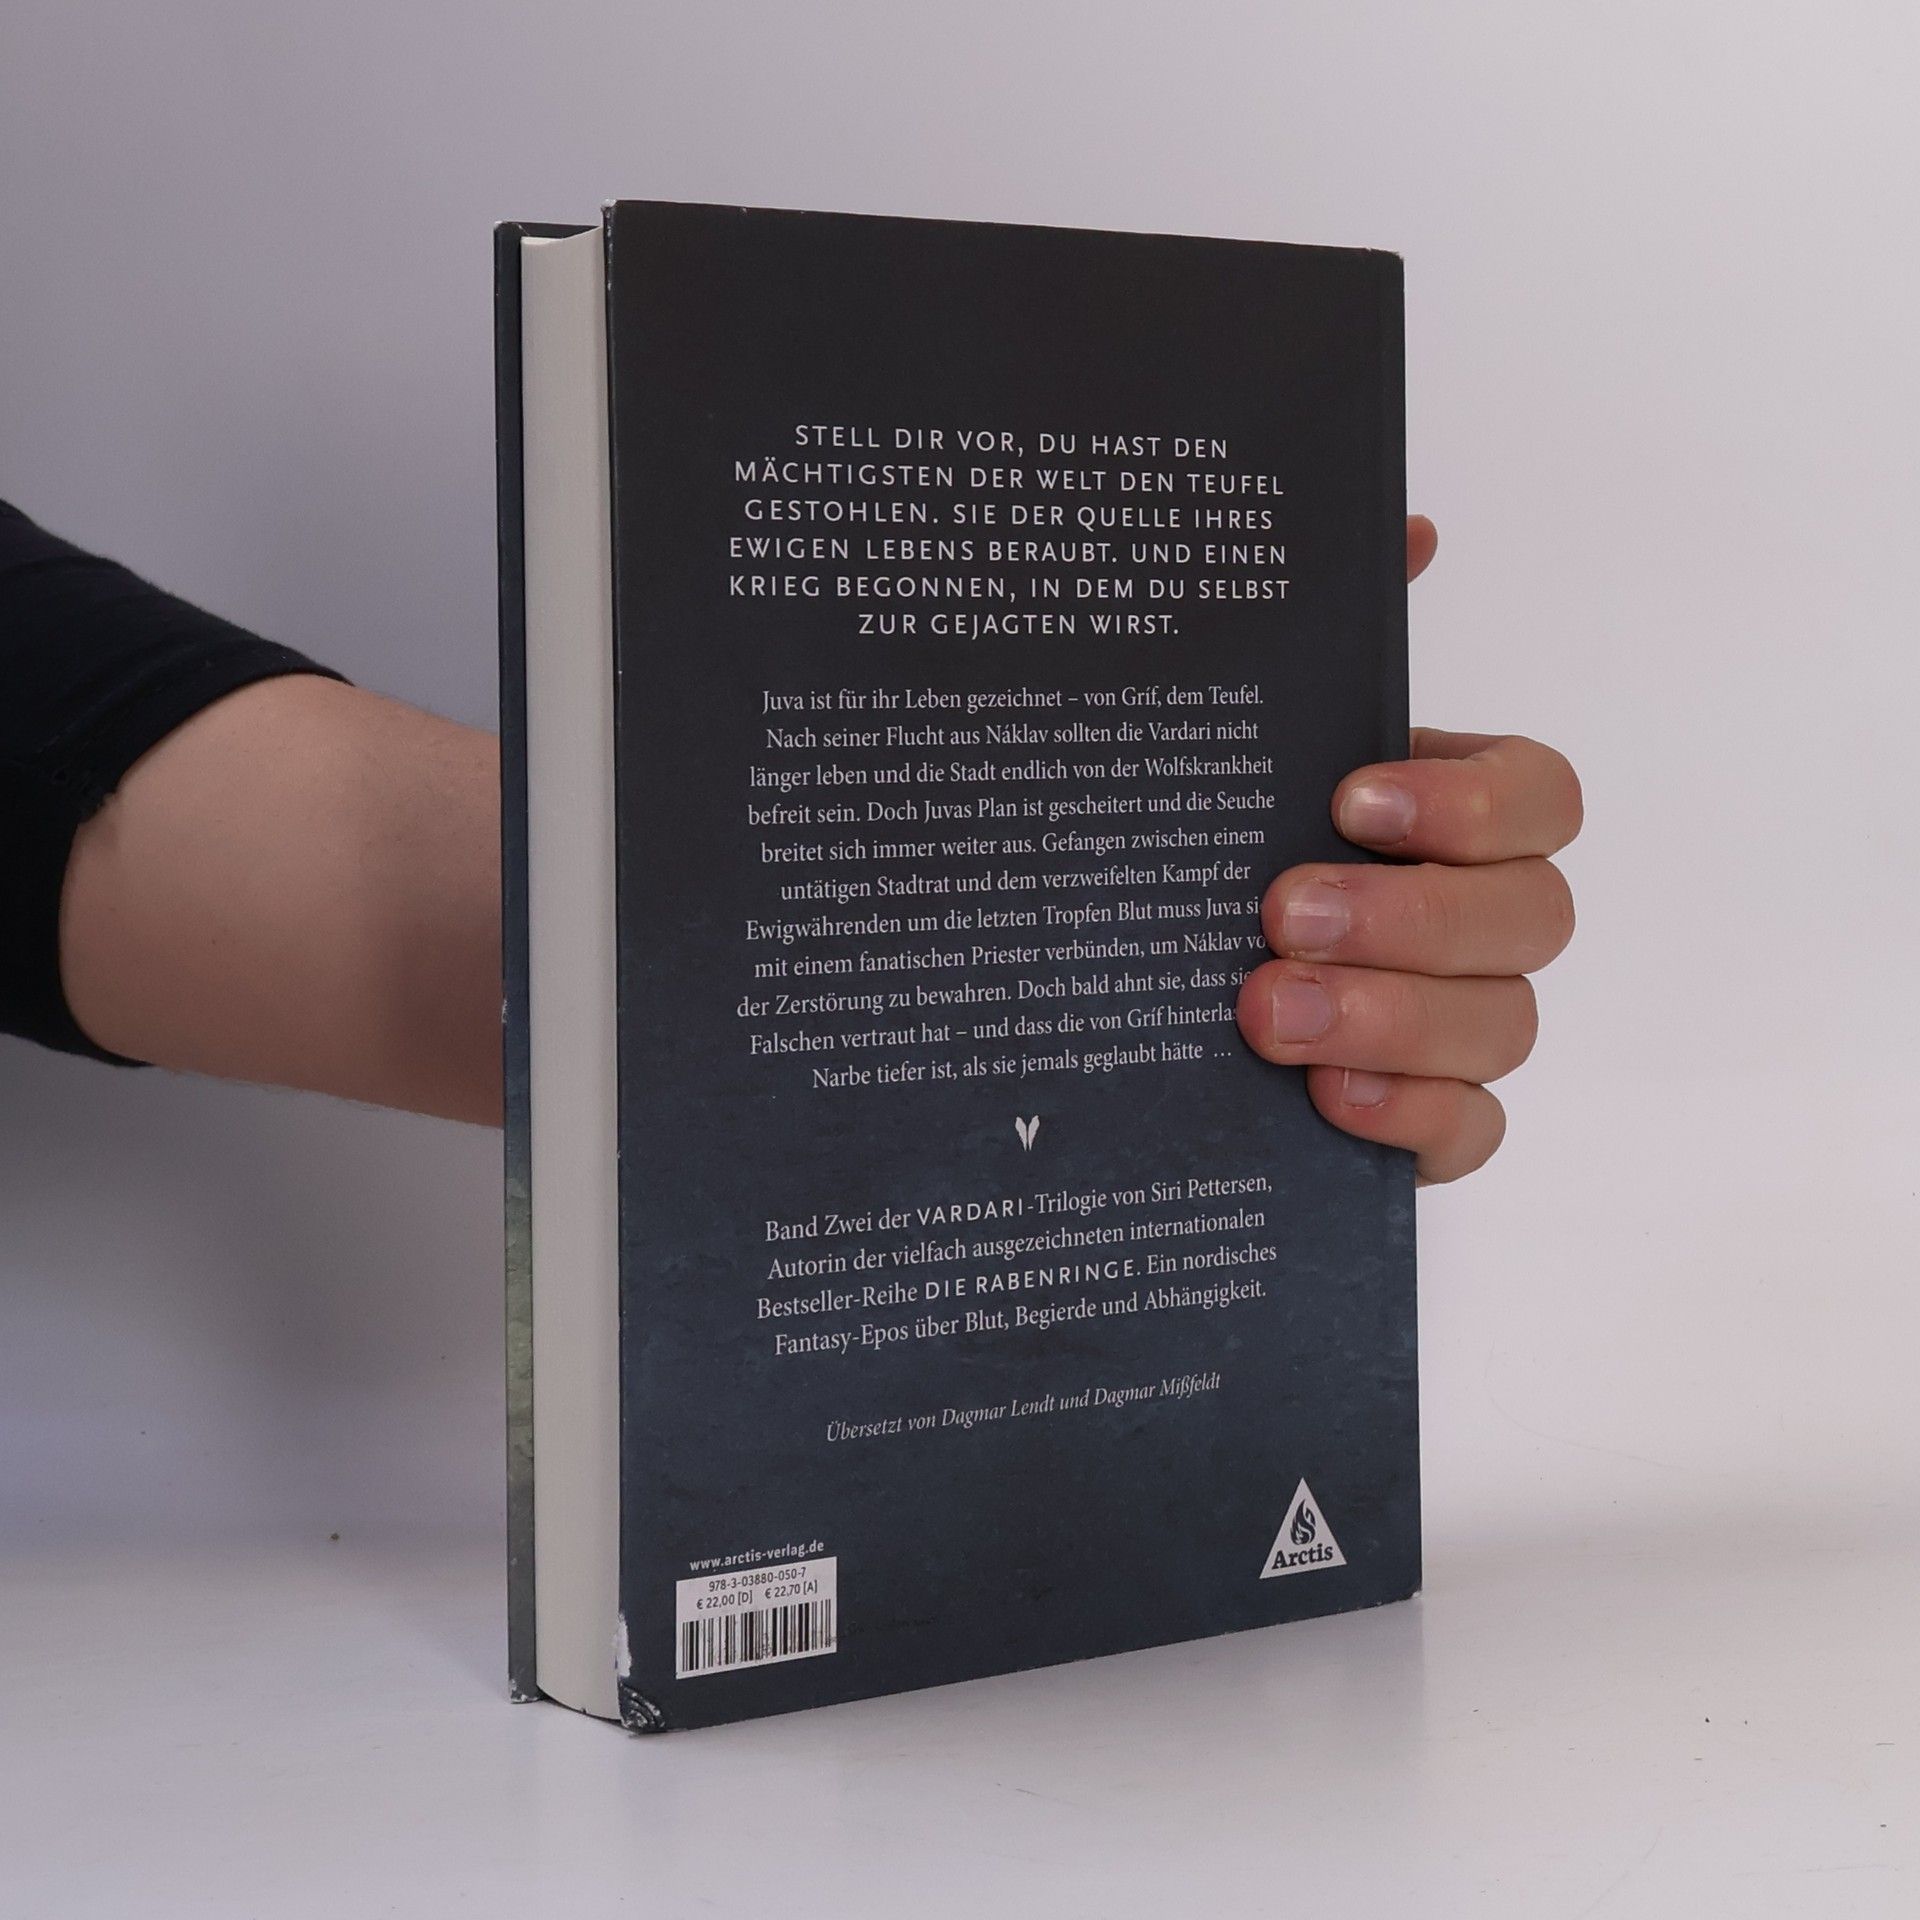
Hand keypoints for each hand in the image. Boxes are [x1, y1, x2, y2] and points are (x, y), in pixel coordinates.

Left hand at [1233, 516, 1580, 1183]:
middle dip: (1412, 918)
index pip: (1540, 796)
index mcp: (1455, 814)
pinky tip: (1327, 1100)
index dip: (1470, 801)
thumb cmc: (1214, 836)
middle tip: (1284, 914)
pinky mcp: (1426, 1119)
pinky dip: (1414, 1120)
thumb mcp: (1239, 731)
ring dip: (1393, 1019)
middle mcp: (1479, 917)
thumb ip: (1323, 634)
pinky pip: (1471, 1133)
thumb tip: (1406, 527)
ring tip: (1265, 1014)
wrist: (1131, 968)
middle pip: (1530, 919)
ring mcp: (1462, 1024)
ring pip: (1505, 1028)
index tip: (1350, 797)